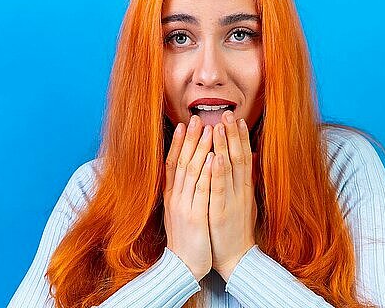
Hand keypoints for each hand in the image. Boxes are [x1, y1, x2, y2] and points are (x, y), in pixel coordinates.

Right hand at [163, 115, 213, 281]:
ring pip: (191, 171)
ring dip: (200, 148)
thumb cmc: (187, 239)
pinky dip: (207, 172)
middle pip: (182, 162)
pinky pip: (201, 189)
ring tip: (208, 129)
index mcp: (172, 196)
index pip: (173, 163)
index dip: (178, 143)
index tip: (183, 125)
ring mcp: (183, 206)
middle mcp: (175, 197)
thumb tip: (190, 175)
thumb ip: (185, 193)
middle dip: (190, 138)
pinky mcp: (195, 216)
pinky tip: (213, 157)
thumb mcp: (182, 212)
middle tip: (197, 118)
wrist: (183, 267)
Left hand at [209, 110, 258, 281]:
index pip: (244, 157)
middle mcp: (241, 190)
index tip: (236, 118)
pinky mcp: (223, 212)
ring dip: (226, 145)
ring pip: (231, 168)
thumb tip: (249, 160)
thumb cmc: (236, 229)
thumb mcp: (243, 202)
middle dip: (233, 134)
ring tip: (221, 125)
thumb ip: (245, 181)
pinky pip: (221, 189)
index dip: (240, 137)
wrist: (236, 259)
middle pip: (239, 156)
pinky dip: (219, 172)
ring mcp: (233, 200)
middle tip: (228, 113)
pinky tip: (217, 157)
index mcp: (244, 188)